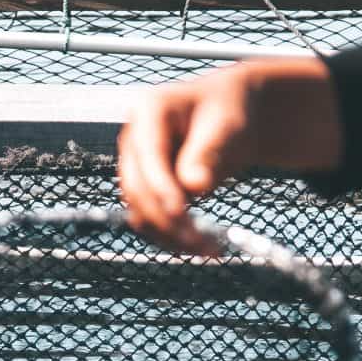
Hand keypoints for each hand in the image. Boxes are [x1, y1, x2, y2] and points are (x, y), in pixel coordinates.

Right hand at [116, 65, 260, 250]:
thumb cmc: (229, 111)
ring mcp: (134, 164)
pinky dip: (172, 235)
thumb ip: (209, 153)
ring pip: (140, 210)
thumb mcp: (227, 126)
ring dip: (170, 235)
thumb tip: (194, 186)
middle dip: (167, 221)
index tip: (183, 216)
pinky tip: (200, 246)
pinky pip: (150, 218)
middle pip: (137, 189)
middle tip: (204, 245)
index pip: (149, 157)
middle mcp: (132, 138)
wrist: (228, 112)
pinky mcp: (144, 187)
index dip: (162, 189)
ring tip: (210, 250)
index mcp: (149, 110)